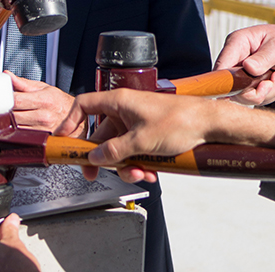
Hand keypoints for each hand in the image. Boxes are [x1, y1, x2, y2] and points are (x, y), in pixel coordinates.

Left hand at [8, 72, 79, 134]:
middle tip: (0, 107)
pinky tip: (15, 126)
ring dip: (8, 122)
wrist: (76, 118)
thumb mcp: (43, 88)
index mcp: (43, 100)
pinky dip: (15, 131)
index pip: (16, 100)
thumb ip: (23, 83)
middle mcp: (43, 116)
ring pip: (15, 128)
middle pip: (13, 115)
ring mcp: (42, 130)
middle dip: (4, 111)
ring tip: (7, 116)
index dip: (4, 99)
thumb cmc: (59, 102)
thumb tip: (7, 75)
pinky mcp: (41, 140)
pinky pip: (22, 136)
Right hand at [61, 89, 213, 183]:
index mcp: (119, 102)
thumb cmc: (181, 120)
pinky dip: (138, 163)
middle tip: (92, 172)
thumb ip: (115, 150)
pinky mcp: (148, 135)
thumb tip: (96, 157)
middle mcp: (125, 111)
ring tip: (138, 173)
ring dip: (124, 164)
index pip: (83, 106)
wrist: (211, 125)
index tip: (63, 139)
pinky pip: (133, 151)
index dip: (70, 121)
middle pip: (100, 134)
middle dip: (100, 157)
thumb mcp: (142, 140)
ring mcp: (136, 123)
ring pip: (118, 147)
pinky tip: (149, 171)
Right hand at [214, 25, 274, 105]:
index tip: (244, 88)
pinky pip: (254, 99)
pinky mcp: (245, 85)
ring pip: (244, 96)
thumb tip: (248, 67)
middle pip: (231, 86)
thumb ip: (264, 57)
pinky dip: (270, 94)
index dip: (227, 80)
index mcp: (237, 43)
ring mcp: (238, 74)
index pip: (222, 64)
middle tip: (272, 82)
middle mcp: (234, 59)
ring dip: (267, 92)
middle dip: (256, 90)